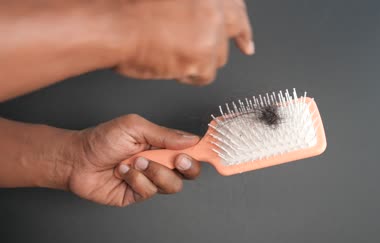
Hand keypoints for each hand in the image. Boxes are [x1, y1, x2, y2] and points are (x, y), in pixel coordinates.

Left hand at [67, 114, 200, 206]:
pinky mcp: (138, 195)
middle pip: (189, 172)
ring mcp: (150, 180)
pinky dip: (136, 179)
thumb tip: (191, 139)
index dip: (200, 151)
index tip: (203, 149)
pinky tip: (122, 171)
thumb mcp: (135, 127)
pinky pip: (150, 191)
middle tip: (177, 159)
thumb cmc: (102, 139)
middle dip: (186, 166)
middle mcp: (160, 163)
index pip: (191, 150)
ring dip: (155, 172)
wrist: (76, 159)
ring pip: (172, 184)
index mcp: (163, 145)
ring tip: (135, 162)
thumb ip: (164, 134)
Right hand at [115, 0, 253, 84]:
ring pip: (218, 55)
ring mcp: (211, 30)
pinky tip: (171, 66)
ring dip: (202, 58)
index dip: (239, 19)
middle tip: (241, 47)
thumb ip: (190, 5)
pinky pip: (206, 74)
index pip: (233, 6)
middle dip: (232, 39)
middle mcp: (213, 7)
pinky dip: (190, 75)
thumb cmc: (126, 7)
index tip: (245, 35)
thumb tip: (200, 18)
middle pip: (232, 28)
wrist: (112, 25)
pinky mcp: (203, 56)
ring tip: (175, 54)